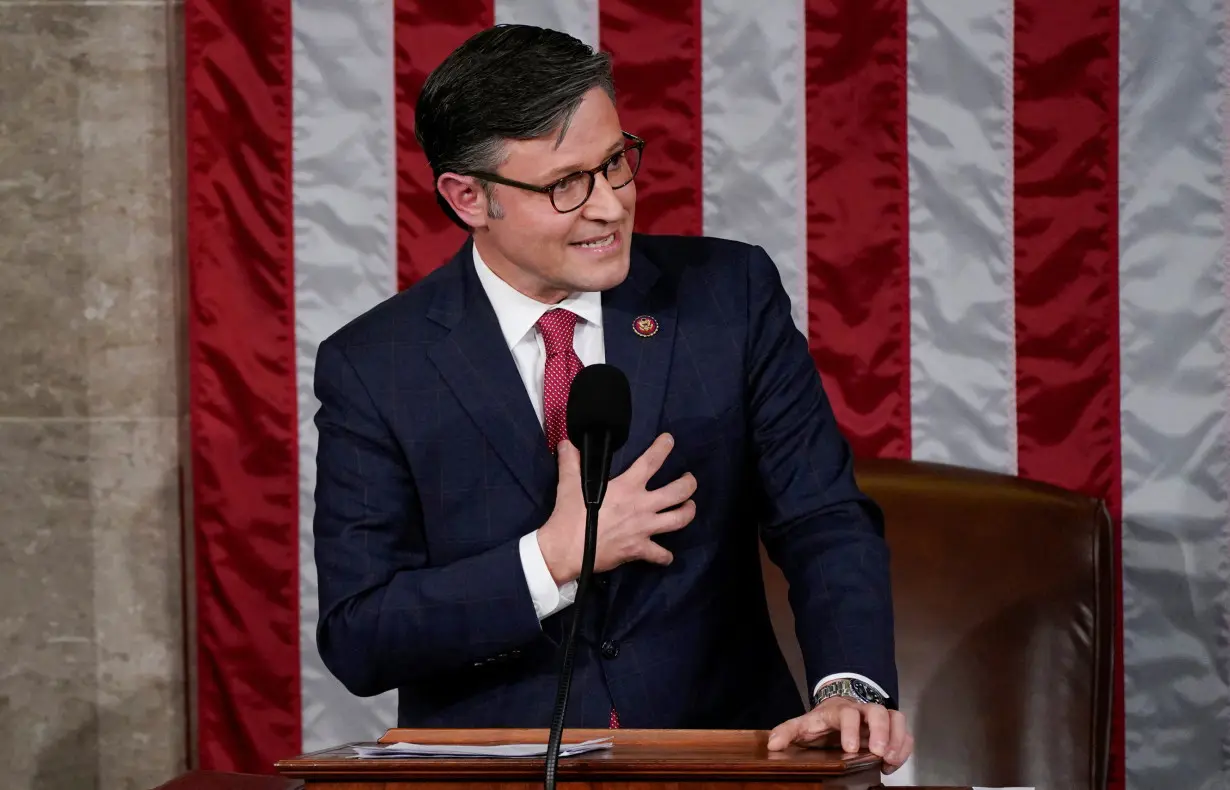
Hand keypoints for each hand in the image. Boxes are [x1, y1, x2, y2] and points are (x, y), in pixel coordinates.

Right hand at [537, 433, 696, 583]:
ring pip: (679, 520)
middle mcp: (642, 506)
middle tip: (689, 479)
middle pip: (678, 492)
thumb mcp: (569, 484)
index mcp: (627, 487)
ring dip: (688, 512)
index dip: (663, 448)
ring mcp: (644, 529)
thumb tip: (566, 442)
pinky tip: (667, 556)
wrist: (566, 550)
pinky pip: (660, 554)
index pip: (651, 461)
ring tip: (690, 507)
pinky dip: (665, 556)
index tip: (669, 440)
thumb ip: (570, 462)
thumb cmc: (569, 516)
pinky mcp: (640, 550)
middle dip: (689, 483)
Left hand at [766, 697, 912, 774]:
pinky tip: (893, 764)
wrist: (838, 709)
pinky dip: (904, 747)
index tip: (850, 749)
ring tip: (890, 760)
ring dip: (897, 738)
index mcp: (839, 710)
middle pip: (878, 711)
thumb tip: (772, 745)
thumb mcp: (803, 726)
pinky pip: (905, 733)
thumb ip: (787, 732)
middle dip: (882, 731)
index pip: (847, 713)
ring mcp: (879, 718)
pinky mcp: (891, 729)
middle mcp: (862, 710)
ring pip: (896, 717)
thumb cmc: (822, 721)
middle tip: (879, 753)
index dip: (850, 729)